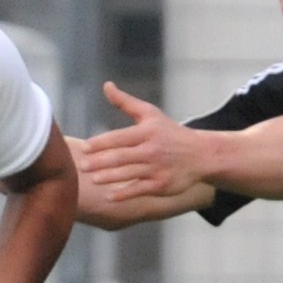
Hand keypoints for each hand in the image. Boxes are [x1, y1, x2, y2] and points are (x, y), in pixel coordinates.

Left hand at [76, 83, 214, 210]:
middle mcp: (152, 150)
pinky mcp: (162, 185)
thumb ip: (126, 102)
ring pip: (128, 174)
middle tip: (82, 166)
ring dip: (109, 177)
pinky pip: (139, 190)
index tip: (85, 147)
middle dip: (100, 162)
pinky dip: (124, 194)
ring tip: (92, 179)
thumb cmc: (170, 133)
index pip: (119, 137)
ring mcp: (157, 169)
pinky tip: (110, 196)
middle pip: (121, 157)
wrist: (201, 155)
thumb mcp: (151, 114)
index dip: (101, 142)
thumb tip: (106, 86)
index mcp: (147, 132)